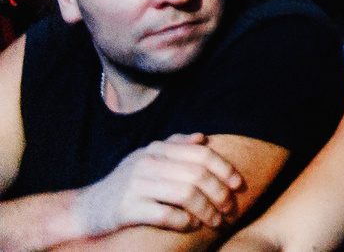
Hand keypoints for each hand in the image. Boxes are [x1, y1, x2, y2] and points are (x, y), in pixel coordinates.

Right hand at [72, 134, 248, 237]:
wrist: (85, 209)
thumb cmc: (124, 185)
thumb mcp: (146, 159)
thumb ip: (173, 146)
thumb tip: (202, 137)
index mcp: (156, 149)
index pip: (201, 154)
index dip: (225, 169)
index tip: (238, 185)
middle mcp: (147, 163)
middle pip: (197, 175)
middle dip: (220, 193)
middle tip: (229, 209)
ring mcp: (135, 186)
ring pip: (185, 194)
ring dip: (206, 210)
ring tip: (215, 222)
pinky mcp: (126, 209)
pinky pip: (165, 214)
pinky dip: (184, 221)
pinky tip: (191, 226)